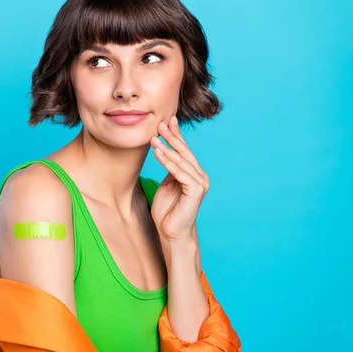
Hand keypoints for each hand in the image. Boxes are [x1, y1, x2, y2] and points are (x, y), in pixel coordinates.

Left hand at [149, 115, 208, 241]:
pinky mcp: (195, 191)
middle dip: (172, 137)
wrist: (171, 232)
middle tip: (160, 124)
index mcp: (194, 173)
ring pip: (182, 161)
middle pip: (184, 152)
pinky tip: (158, 152)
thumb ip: (169, 169)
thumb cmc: (167, 210)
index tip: (167, 121)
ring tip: (154, 138)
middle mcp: (200, 176)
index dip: (176, 135)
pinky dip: (168, 162)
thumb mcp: (166, 183)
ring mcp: (200, 183)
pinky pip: (180, 172)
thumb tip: (163, 150)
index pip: (184, 150)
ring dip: (167, 148)